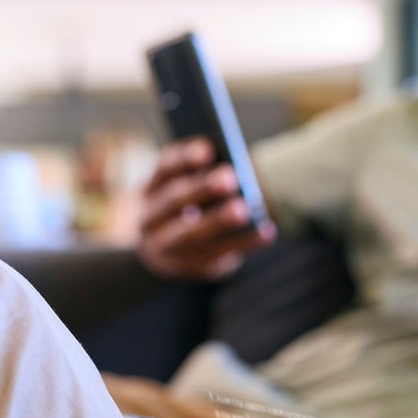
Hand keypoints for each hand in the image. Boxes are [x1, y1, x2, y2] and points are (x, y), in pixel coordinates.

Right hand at [138, 137, 275, 279]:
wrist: (160, 256)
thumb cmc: (183, 211)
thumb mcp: (181, 190)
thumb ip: (201, 177)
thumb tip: (236, 169)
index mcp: (150, 190)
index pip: (163, 169)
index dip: (184, 159)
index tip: (208, 149)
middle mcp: (151, 220)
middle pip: (175, 201)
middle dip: (203, 189)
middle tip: (231, 177)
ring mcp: (167, 249)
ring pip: (191, 234)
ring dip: (219, 221)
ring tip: (244, 209)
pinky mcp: (192, 268)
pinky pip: (218, 256)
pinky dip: (245, 243)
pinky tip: (267, 231)